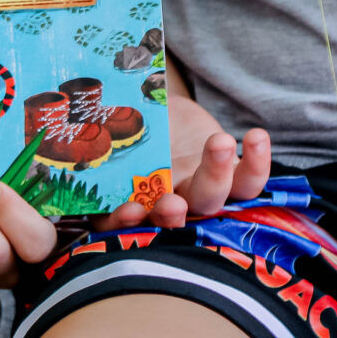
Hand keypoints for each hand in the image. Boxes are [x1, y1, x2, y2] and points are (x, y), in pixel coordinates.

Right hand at [97, 85, 271, 230]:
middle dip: (171, 215)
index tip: (129, 209)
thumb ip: (100, 127)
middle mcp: (167, 203)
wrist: (159, 111)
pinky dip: (257, 162)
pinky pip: (250, 181)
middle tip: (172, 204)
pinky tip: (256, 136)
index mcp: (131, 198)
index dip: (124, 224)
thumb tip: (79, 112)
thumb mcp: (112, 123)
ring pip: (213, 200)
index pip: (122, 227)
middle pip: (172, 220)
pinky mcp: (233, 176)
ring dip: (216, 176)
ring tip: (219, 143)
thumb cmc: (127, 121)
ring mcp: (203, 192)